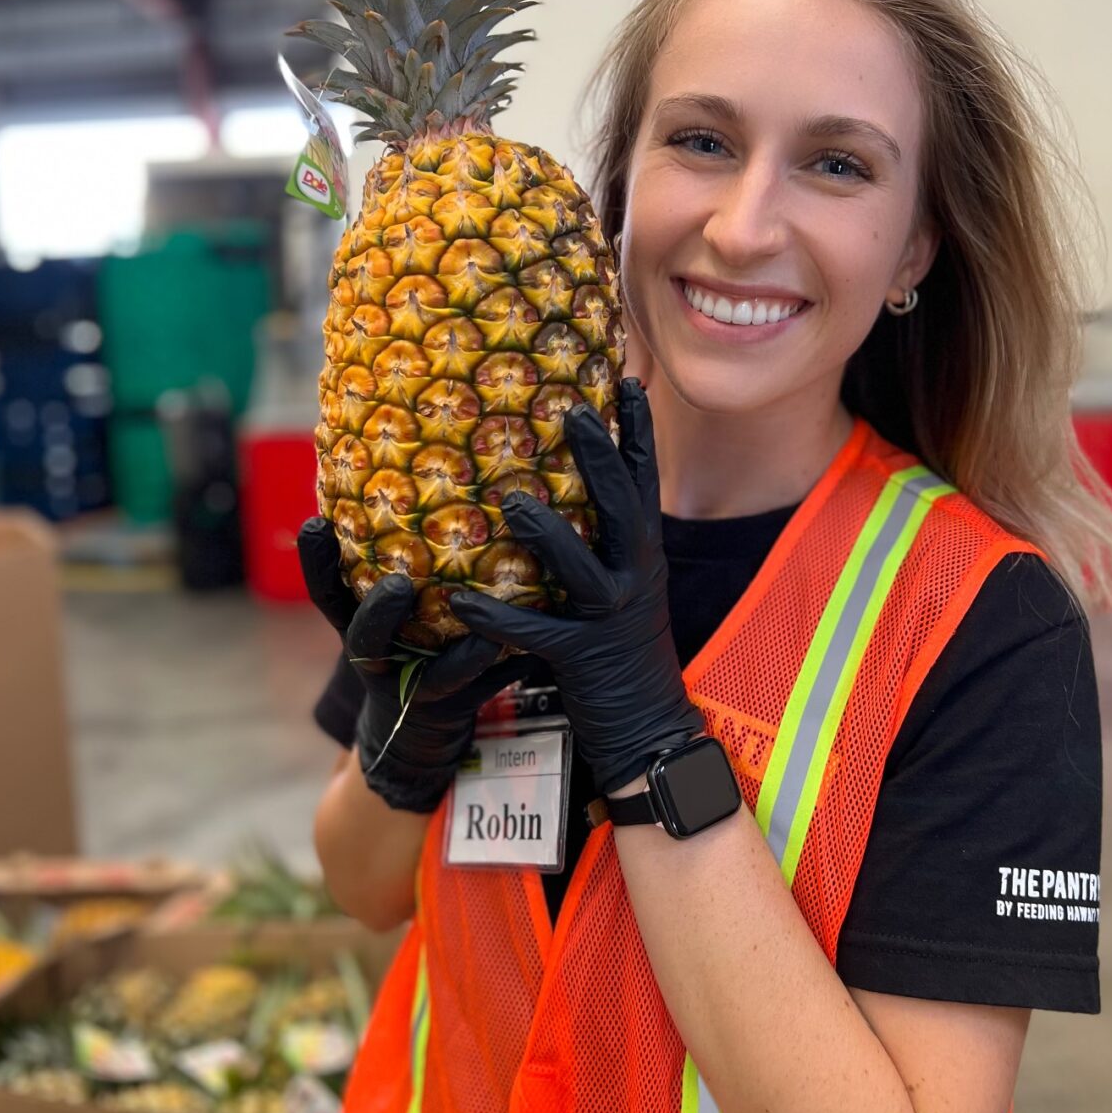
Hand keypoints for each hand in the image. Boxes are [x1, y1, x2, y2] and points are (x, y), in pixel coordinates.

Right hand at [298, 518, 539, 812]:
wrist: (417, 732)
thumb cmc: (405, 645)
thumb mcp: (386, 615)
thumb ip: (388, 564)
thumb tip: (401, 480)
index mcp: (359, 629)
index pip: (326, 594)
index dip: (315, 563)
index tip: (314, 525)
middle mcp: (382, 661)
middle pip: (369, 639)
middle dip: (380, 612)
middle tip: (399, 585)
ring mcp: (417, 690)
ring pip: (438, 675)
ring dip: (465, 653)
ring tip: (491, 632)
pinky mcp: (459, 708)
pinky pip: (489, 689)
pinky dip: (511, 669)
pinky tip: (535, 651)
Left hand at [449, 380, 701, 796]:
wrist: (651, 729)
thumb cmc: (626, 654)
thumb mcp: (628, 589)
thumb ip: (606, 545)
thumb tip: (577, 497)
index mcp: (645, 557)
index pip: (644, 484)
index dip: (637, 434)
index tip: (628, 383)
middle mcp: (636, 578)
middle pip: (620, 507)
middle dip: (599, 456)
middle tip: (573, 410)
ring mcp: (612, 618)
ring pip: (578, 566)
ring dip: (544, 532)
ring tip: (509, 500)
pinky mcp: (583, 658)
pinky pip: (534, 634)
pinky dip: (497, 618)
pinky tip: (461, 603)